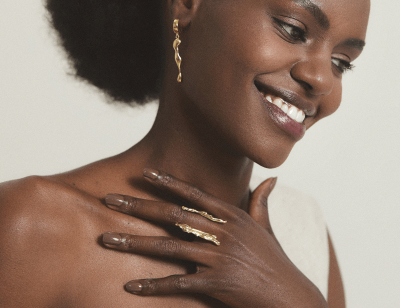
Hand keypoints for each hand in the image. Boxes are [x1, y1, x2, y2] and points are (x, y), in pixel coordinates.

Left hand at [102, 169, 326, 307]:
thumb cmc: (276, 260)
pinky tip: (131, 284)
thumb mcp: (266, 227)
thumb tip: (272, 178)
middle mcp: (224, 232)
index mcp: (233, 216)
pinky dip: (154, 284)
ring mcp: (220, 257)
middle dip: (139, 205)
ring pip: (170, 245)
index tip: (144, 173)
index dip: (168, 182)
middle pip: (174, 214)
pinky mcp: (218, 284)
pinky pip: (179, 283)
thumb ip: (262, 201)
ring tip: (107, 239)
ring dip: (135, 242)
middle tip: (110, 199)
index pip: (194, 194)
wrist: (292, 297)